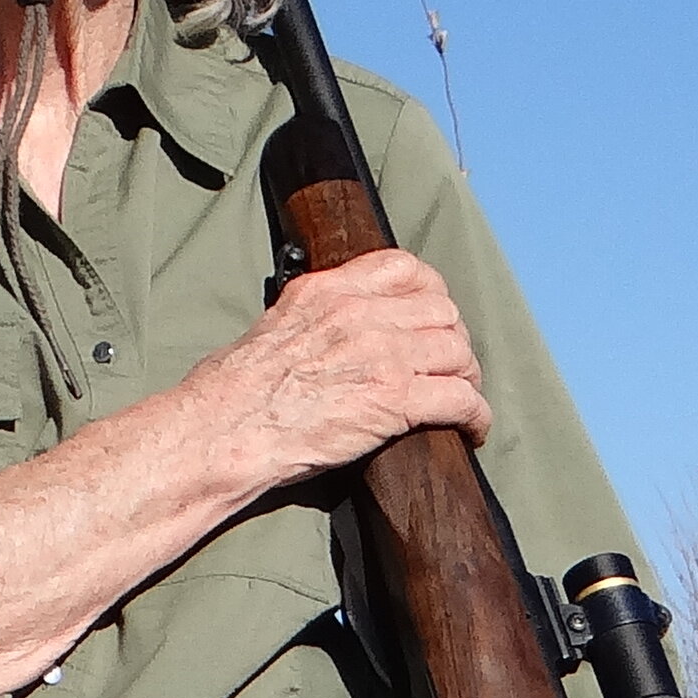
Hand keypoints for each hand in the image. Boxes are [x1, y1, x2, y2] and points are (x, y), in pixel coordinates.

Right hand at [177, 249, 489, 495]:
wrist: (223, 430)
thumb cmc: (232, 393)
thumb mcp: (272, 327)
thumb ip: (311, 318)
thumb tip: (329, 331)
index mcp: (328, 291)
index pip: (403, 267)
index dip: (432, 293)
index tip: (434, 317)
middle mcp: (359, 314)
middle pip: (442, 312)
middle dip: (453, 342)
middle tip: (450, 369)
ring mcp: (380, 354)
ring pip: (458, 352)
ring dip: (467, 379)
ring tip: (461, 400)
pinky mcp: (393, 399)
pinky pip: (460, 399)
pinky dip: (474, 416)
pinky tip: (471, 430)